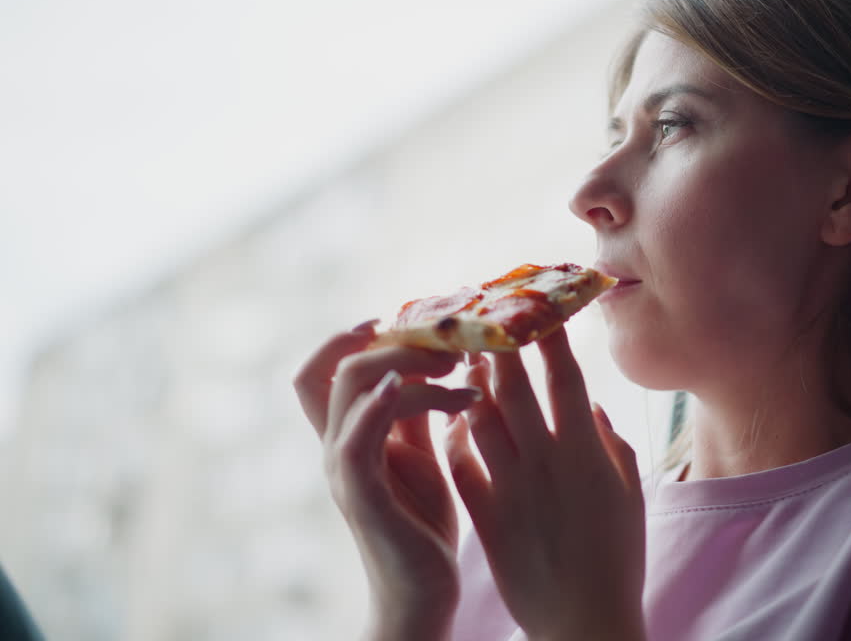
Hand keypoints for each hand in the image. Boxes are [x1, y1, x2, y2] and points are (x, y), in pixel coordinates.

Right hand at [293, 319, 478, 639]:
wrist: (423, 594)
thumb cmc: (423, 525)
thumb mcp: (424, 455)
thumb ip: (418, 412)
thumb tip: (441, 360)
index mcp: (350, 434)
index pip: (324, 368)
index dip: (352, 335)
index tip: (405, 320)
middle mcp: (337, 446)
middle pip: (333, 365)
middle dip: (396, 342)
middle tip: (452, 345)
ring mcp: (344, 469)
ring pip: (351, 387)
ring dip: (408, 365)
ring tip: (461, 370)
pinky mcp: (360, 495)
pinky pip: (356, 437)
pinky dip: (382, 404)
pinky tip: (422, 389)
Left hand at [445, 329, 645, 640]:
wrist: (584, 620)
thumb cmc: (617, 558)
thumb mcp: (628, 495)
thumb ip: (612, 445)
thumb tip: (593, 406)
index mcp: (587, 452)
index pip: (565, 377)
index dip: (551, 337)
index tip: (539, 306)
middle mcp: (546, 462)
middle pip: (514, 386)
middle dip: (498, 344)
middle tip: (484, 314)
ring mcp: (512, 489)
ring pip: (479, 418)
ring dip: (470, 386)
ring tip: (465, 364)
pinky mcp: (486, 517)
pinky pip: (461, 464)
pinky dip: (456, 437)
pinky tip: (455, 423)